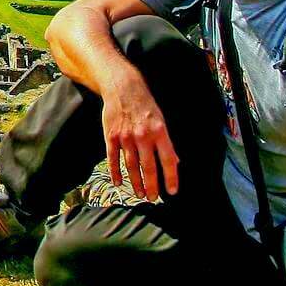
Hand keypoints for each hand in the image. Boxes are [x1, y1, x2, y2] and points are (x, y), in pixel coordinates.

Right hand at [101, 73, 177, 200]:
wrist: (122, 87)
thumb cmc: (145, 104)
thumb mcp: (161, 120)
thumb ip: (167, 142)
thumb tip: (175, 162)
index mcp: (159, 132)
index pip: (168, 160)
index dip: (171, 177)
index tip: (172, 191)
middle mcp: (143, 136)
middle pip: (148, 167)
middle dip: (152, 186)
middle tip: (153, 198)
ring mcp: (125, 137)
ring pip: (131, 166)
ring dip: (135, 182)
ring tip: (140, 194)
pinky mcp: (111, 136)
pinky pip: (113, 158)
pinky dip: (115, 172)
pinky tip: (118, 182)